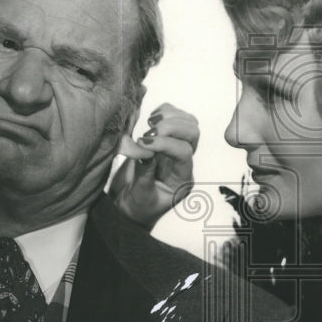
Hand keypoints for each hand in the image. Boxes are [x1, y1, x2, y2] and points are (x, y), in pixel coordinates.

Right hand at [109, 103, 198, 229]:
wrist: (129, 209)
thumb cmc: (137, 207)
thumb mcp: (141, 195)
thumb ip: (145, 172)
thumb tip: (145, 149)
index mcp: (182, 179)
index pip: (184, 152)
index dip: (165, 143)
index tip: (143, 143)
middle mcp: (183, 162)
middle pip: (193, 134)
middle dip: (172, 127)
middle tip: (149, 131)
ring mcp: (176, 149)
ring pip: (188, 122)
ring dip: (170, 117)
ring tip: (149, 124)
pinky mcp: (165, 140)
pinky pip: (174, 117)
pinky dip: (163, 112)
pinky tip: (149, 120)